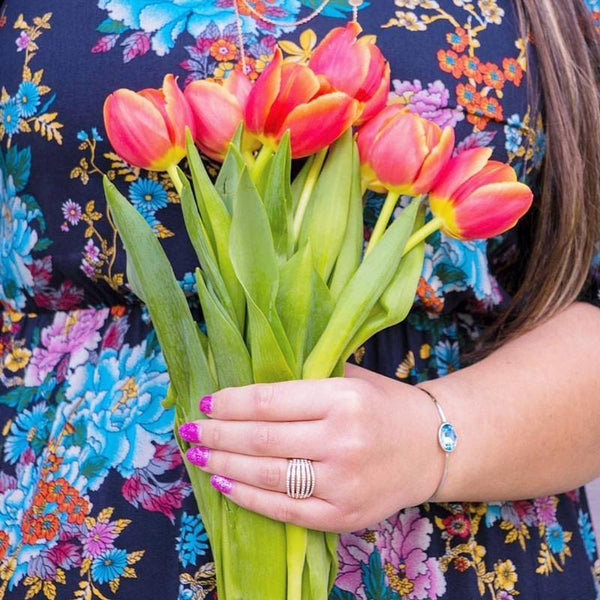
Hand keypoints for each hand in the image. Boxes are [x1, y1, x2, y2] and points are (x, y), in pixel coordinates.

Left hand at [178, 364, 441, 531]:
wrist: (435, 446)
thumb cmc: (386, 405)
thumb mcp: (351, 378)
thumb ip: (305, 381)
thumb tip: (246, 388)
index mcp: (343, 398)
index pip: (269, 401)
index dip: (230, 403)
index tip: (206, 402)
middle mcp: (342, 440)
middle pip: (261, 439)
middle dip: (217, 434)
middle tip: (189, 429)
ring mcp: (342, 483)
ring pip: (267, 475)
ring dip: (225, 464)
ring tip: (198, 454)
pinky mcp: (343, 515)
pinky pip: (284, 510)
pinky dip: (248, 497)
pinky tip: (224, 482)